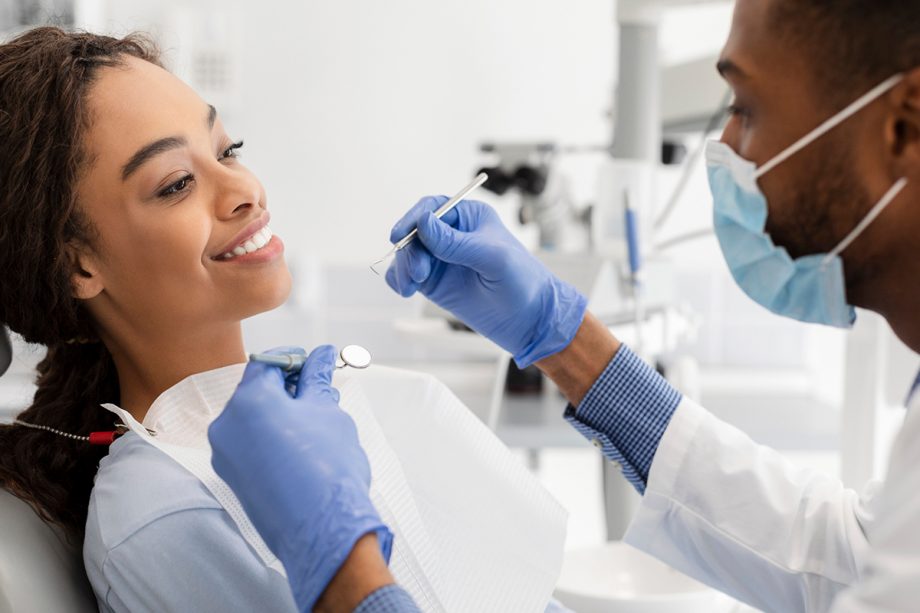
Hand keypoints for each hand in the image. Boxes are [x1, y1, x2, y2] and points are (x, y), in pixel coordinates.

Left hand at [209, 345, 392, 611]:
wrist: (323, 529)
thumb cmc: (327, 469)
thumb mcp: (327, 412)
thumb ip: (318, 379)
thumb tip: (321, 357)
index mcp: (248, 402)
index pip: (267, 362)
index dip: (293, 358)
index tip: (314, 362)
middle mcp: (227, 425)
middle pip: (256, 390)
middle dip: (289, 386)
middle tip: (320, 390)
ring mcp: (226, 454)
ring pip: (253, 418)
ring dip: (282, 412)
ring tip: (317, 420)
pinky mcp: (233, 477)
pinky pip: (250, 443)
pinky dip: (272, 435)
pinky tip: (303, 444)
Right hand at [385, 198, 586, 366]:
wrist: (529, 320)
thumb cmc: (523, 282)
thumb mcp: (493, 258)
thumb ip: (456, 242)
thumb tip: (423, 222)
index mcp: (469, 218)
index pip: (432, 208)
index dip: (413, 219)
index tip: (400, 235)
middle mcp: (451, 235)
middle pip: (414, 232)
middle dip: (409, 251)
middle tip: (419, 273)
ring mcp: (441, 259)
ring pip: (407, 254)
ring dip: (403, 267)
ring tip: (412, 286)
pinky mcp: (435, 282)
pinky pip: (407, 275)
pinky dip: (399, 280)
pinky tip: (406, 290)